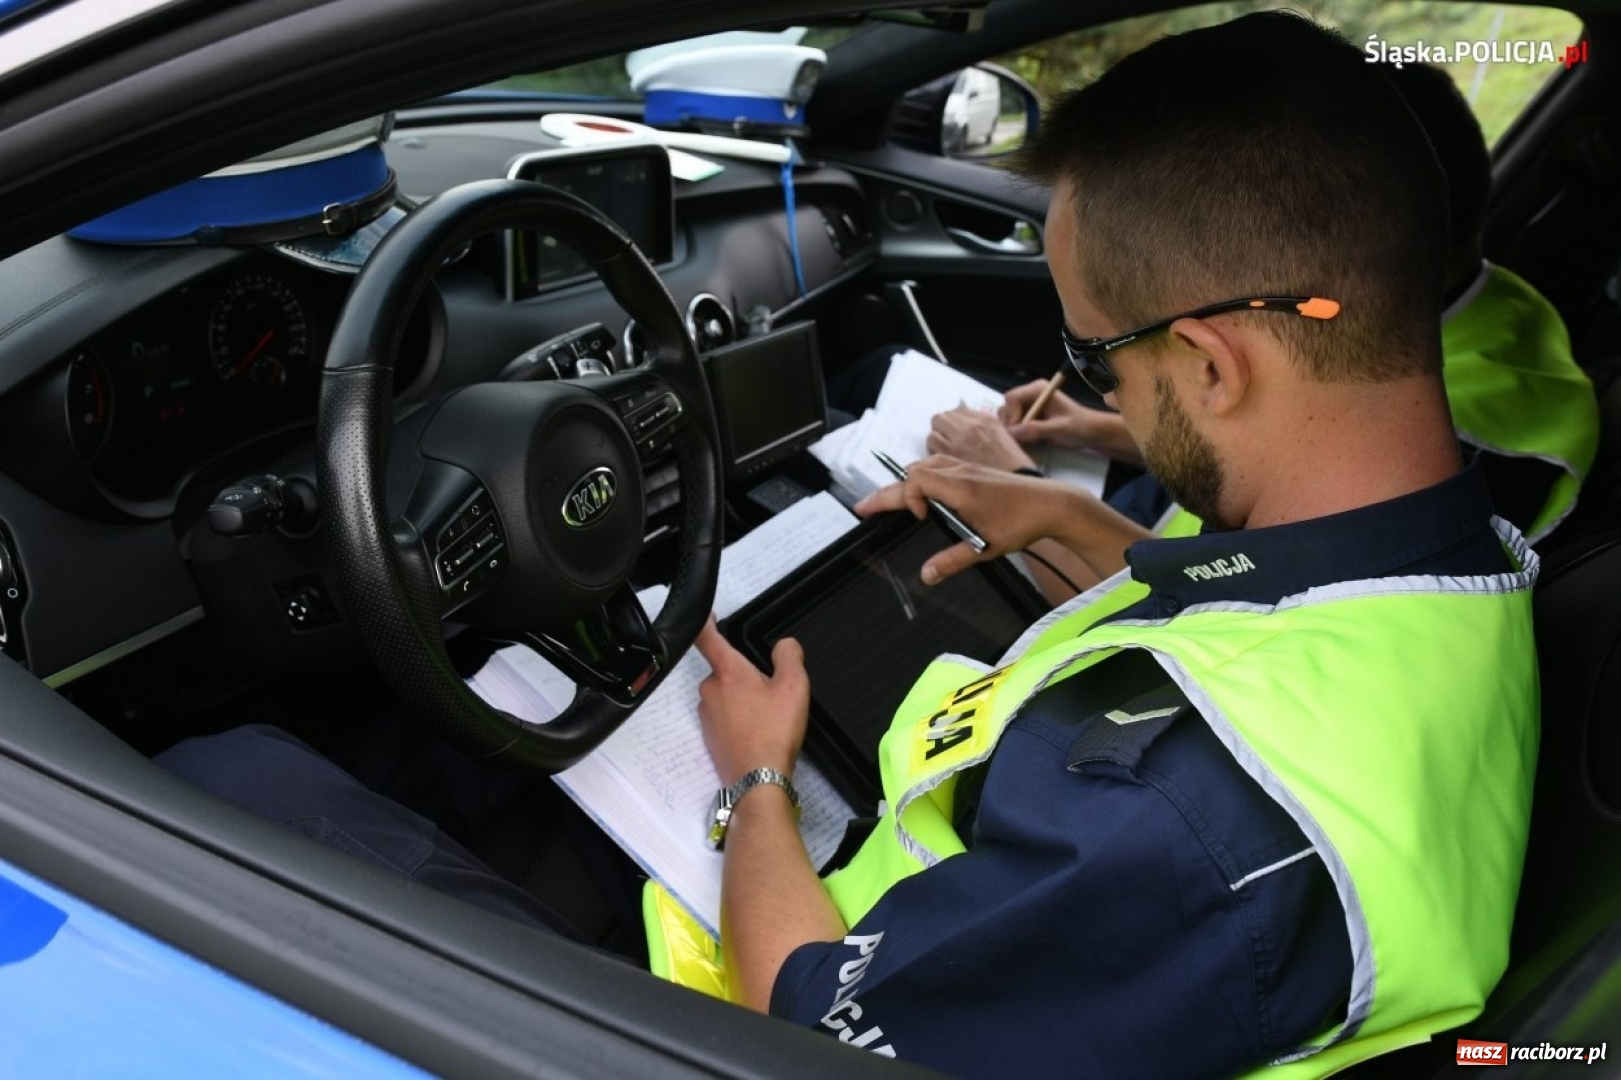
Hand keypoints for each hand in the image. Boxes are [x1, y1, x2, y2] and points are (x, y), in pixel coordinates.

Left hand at [694, 616, 810, 786]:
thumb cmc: (774, 732)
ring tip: (767, 716)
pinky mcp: (710, 735)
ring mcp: (707, 714)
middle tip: (770, 690)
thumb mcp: (793, 686)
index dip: (706, 622)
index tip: (708, 616)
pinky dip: (738, 719)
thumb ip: (789, 656)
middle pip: (724, 670)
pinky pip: (724, 716)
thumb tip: (784, 645)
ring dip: (742, 698)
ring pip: (724, 695)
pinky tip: (758, 731)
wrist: (758, 779)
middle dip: (743, 675)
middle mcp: (710, 690)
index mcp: (728, 672)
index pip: (708, 638)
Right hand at [853, 454, 1079, 584]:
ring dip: (907, 482)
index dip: (907, 499)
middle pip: (912, 472)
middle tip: (864, 507)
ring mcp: (967, 467)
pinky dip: (924, 476)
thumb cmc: (1022, 523)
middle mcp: (959, 471)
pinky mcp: (975, 469)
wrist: (1052, 503)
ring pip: (925, 465)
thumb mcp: (986, 547)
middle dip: (887, 491)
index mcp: (959, 486)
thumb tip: (925, 575)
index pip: (915, 480)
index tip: (919, 520)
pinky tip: (925, 492)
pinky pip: (939, 464)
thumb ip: (952, 560)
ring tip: (892, 501)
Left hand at [926, 405, 1038, 470]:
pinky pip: (931, 448)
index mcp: (985, 420)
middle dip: (942, 429)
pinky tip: (943, 463)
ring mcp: (959, 441)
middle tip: (947, 441)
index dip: (954, 422)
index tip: (956, 432)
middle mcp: (970, 426)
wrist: (1016, 486)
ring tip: (945, 453)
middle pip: (941, 418)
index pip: (957, 410)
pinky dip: (934, 454)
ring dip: (937, 442)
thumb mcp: (1004, 437)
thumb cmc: (1013, 465)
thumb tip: (967, 423)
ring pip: (933, 433)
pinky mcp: (950, 457)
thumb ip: (985, 427)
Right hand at [999, 379, 1126, 451]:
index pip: (1012, 397)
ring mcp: (1028, 408)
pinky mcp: (1029, 419)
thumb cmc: (1080, 426)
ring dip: (1013, 432)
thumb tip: (1014, 432)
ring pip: (1007, 418)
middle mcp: (1030, 396)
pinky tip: (1027, 443)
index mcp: (1038, 390)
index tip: (1019, 430)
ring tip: (1026, 442)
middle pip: (1006, 408)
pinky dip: (1016, 436)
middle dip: (1010, 424)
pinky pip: (1013, 427)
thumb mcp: (1060, 428)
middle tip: (1021, 439)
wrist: (1091, 433)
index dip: (1012, 415)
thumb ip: (1038, 429)